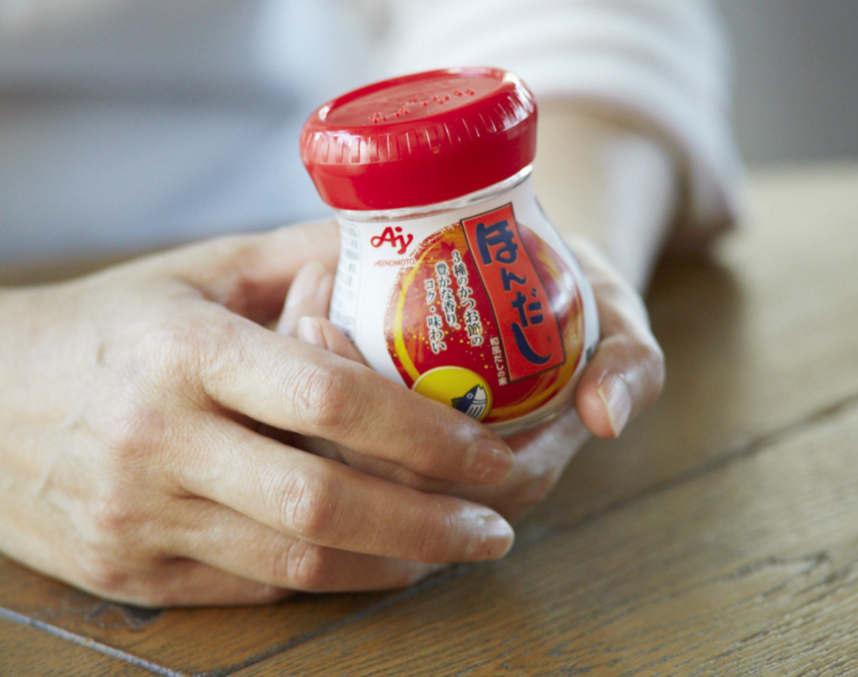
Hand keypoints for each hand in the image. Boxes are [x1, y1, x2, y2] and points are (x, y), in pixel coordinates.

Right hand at [0, 221, 517, 606]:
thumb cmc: (110, 327)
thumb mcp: (199, 273)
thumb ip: (301, 259)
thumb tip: (407, 249)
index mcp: (187, 352)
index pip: (331, 398)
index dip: (428, 435)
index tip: (494, 453)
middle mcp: (162, 440)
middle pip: (324, 501)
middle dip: (432, 523)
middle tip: (500, 524)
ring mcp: (142, 517)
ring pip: (296, 562)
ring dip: (396, 563)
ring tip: (458, 547)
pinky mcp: (132, 574)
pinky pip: (255, 591)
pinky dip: (333, 582)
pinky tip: (382, 564)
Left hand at [276, 234, 664, 522]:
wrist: (555, 285)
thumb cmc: (581, 308)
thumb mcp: (623, 330)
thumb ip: (631, 367)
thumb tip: (606, 415)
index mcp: (510, 475)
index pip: (436, 480)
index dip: (376, 422)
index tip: (339, 328)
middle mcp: (458, 483)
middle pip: (374, 477)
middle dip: (327, 401)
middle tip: (307, 315)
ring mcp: (420, 461)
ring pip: (346, 457)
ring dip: (310, 387)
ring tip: (299, 307)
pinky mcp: (390, 436)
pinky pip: (337, 428)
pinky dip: (310, 376)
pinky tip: (301, 311)